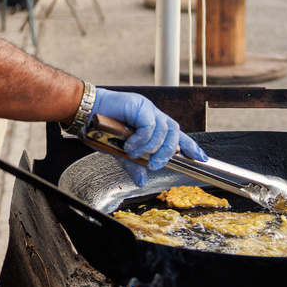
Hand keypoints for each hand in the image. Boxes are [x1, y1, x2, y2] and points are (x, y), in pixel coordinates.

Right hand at [92, 89, 206, 185]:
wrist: (84, 113)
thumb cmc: (100, 128)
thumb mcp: (120, 151)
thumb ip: (133, 164)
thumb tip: (140, 180)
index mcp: (152, 124)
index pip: (177, 135)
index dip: (191, 146)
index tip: (202, 158)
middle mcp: (152, 115)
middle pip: (175, 133)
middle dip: (169, 152)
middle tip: (156, 164)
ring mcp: (147, 109)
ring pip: (163, 131)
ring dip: (151, 148)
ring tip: (135, 154)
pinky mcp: (140, 106)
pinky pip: (149, 126)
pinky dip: (142, 139)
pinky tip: (130, 145)